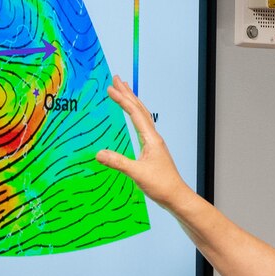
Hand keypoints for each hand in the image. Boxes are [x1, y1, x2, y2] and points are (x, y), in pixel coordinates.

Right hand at [95, 76, 194, 209]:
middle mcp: (154, 137)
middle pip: (140, 109)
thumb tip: (98, 154)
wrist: (176, 196)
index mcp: (151, 139)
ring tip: (124, 91)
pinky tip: (133, 118)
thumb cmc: (161, 185)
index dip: (122, 100)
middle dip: (128, 93)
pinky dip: (136, 115)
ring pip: (143, 116)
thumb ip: (118, 163)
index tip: (110, 88)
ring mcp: (154, 143)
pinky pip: (142, 126)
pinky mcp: (153, 150)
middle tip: (117, 79)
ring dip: (133, 102)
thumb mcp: (137, 174)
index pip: (134, 113)